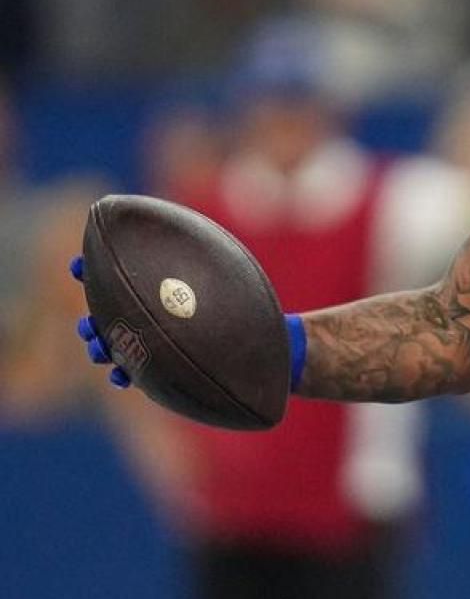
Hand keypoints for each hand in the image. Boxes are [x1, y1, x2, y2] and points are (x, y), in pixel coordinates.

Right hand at [69, 255, 307, 391]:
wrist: (262, 337)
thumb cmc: (240, 296)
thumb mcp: (222, 266)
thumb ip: (197, 249)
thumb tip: (177, 223)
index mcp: (150, 286)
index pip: (111, 277)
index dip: (88, 270)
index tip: (78, 266)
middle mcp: (145, 315)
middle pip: (104, 318)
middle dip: (90, 319)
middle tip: (89, 322)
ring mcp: (151, 343)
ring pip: (112, 347)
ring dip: (100, 347)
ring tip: (101, 347)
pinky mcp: (161, 368)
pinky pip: (136, 375)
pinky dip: (123, 375)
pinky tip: (121, 375)